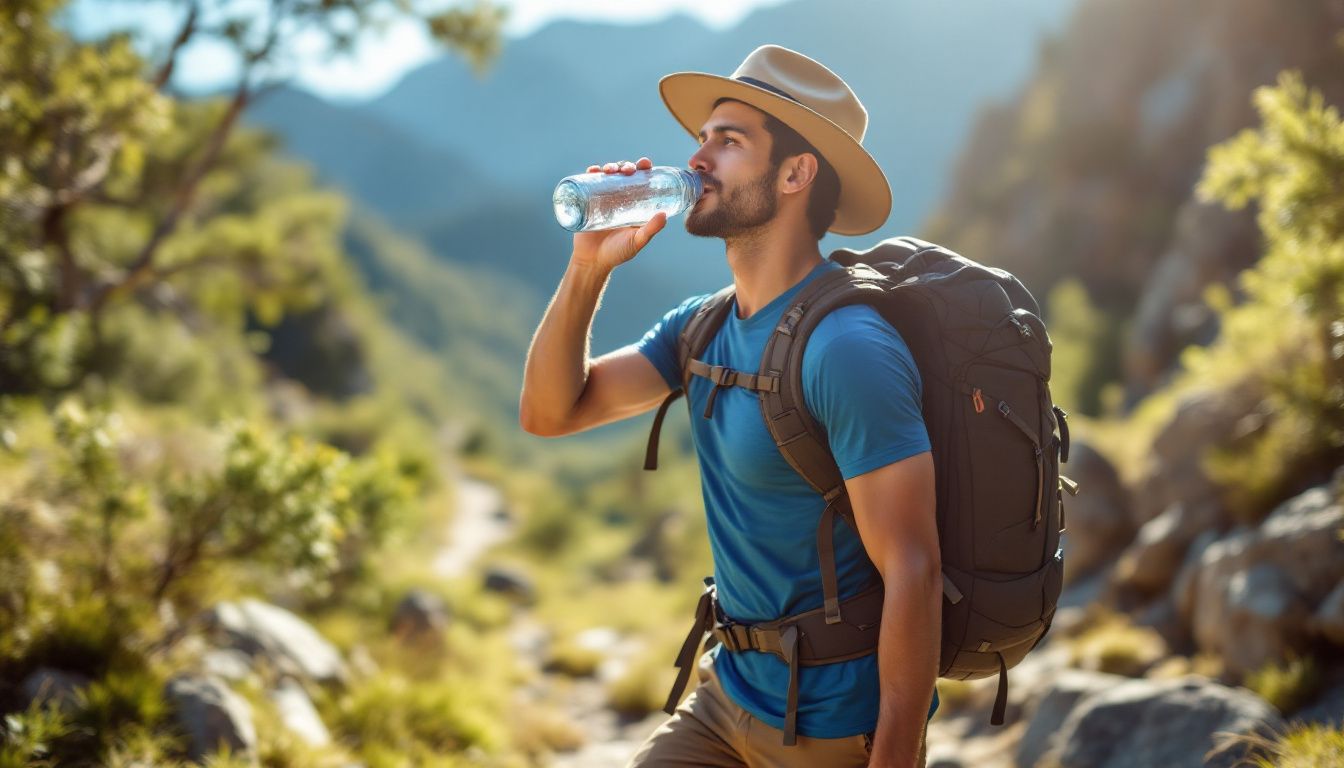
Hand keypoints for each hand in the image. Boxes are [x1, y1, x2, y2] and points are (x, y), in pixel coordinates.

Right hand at [570, 156, 667, 272]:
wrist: (592, 261)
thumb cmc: (618, 252)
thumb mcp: (637, 241)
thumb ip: (650, 230)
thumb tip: (664, 214)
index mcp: (635, 204)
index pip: (641, 181)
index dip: (643, 169)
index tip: (645, 164)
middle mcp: (620, 199)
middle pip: (624, 174)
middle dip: (626, 166)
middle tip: (627, 170)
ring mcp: (603, 199)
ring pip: (608, 176)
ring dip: (610, 167)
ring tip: (610, 170)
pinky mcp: (587, 201)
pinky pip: (589, 183)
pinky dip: (591, 173)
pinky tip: (593, 171)